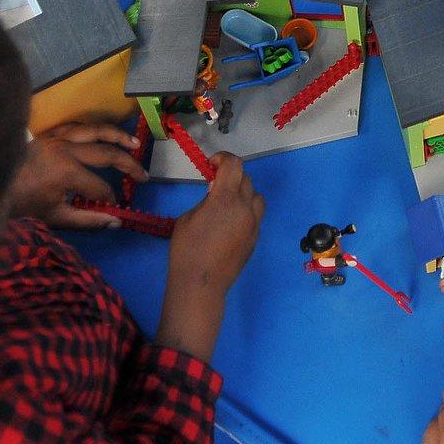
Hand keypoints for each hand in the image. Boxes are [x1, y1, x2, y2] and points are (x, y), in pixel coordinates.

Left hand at [8, 122, 146, 229]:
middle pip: (107, 154)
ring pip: (95, 130)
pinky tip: (104, 134)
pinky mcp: (51, 133)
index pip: (100, 187)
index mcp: (67, 173)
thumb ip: (88, 220)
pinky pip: (78, 126)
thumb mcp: (55, 216)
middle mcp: (67, 150)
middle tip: (143, 175)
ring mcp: (58, 137)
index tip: (113, 207)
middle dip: (128, 166)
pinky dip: (94, 129)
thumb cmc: (22, 203)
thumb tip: (116, 222)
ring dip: (117, 136)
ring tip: (134, 143)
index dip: (110, 198)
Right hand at [168, 152, 263, 295]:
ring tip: (227, 202)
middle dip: (231, 176)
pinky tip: (231, 222)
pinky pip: (256, 215)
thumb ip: (206, 200)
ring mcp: (254, 224)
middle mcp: (245, 208)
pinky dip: (246, 211)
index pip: (234, 165)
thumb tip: (216, 194)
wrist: (201, 284)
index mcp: (226, 199)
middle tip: (216, 184)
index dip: (223, 158)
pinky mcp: (255, 238)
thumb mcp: (188, 217)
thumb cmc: (187, 250)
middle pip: (246, 179)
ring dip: (244, 192)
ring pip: (256, 197)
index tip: (212, 164)